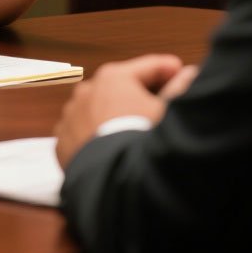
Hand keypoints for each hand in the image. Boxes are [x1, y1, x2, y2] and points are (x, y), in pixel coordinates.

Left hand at [54, 54, 197, 167]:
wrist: (113, 185)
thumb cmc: (143, 142)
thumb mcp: (168, 112)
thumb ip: (180, 88)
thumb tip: (189, 74)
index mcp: (114, 78)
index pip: (148, 67)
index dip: (169, 69)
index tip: (181, 72)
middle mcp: (87, 91)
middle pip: (121, 88)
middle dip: (140, 94)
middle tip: (161, 104)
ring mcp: (71, 117)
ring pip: (99, 110)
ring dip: (115, 115)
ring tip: (135, 132)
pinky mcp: (63, 143)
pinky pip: (84, 133)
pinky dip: (97, 136)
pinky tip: (113, 148)